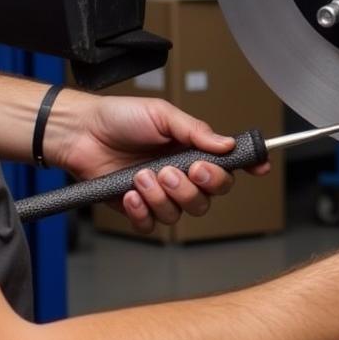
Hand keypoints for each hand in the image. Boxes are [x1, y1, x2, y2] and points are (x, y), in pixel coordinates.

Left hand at [51, 92, 268, 234]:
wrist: (81, 133)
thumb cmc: (120, 117)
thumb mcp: (162, 115)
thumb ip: (196, 131)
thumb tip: (227, 143)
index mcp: (192, 149)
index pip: (227, 164)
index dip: (246, 168)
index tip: (258, 168)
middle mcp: (180, 173)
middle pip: (209, 196)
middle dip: (195, 186)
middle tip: (177, 169)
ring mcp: (159, 193)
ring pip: (181, 212)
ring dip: (163, 196)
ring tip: (142, 175)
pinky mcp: (136, 208)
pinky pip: (151, 224)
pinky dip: (142, 210)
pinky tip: (129, 191)